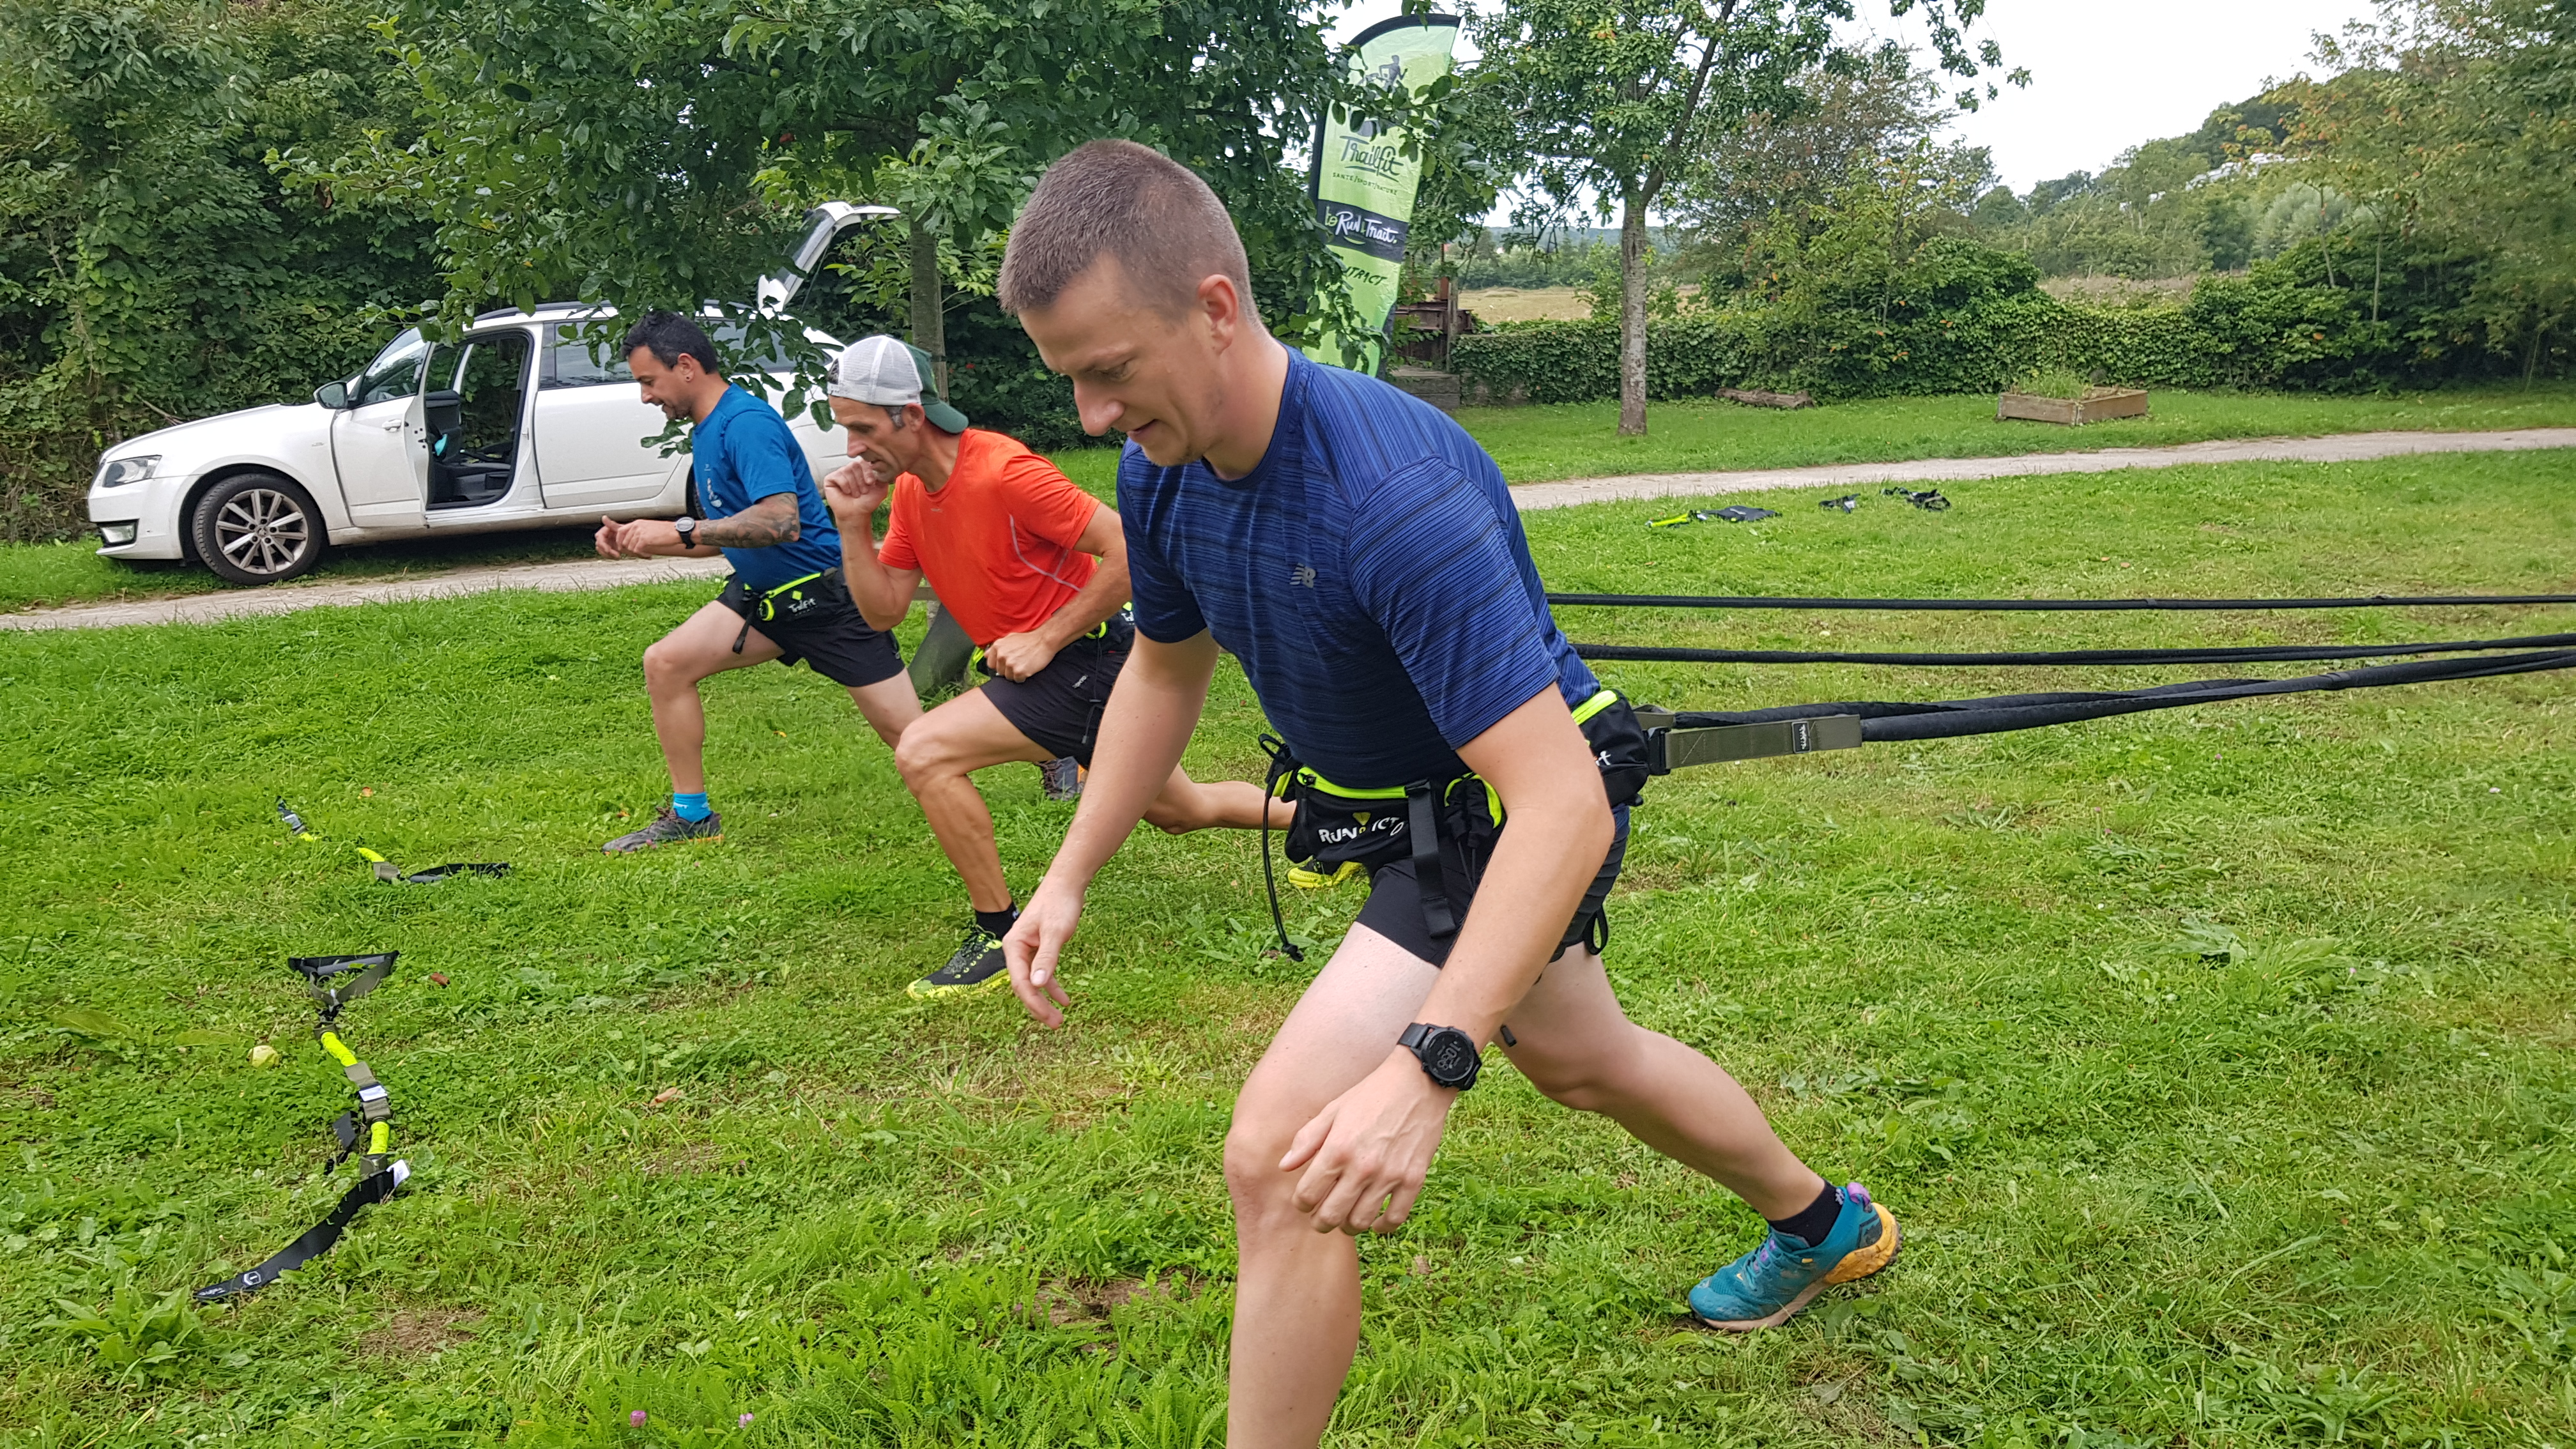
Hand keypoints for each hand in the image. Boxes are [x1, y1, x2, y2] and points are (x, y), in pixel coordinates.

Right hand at [594, 518, 627, 558]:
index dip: (603, 545)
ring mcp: (605, 543)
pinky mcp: (607, 548)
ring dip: (608, 555)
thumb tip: (604, 517)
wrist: (631, 539)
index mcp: (604, 531)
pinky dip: (610, 556)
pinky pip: (605, 554)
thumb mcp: (620, 528)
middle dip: (606, 551)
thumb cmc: (626, 532)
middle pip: (599, 546)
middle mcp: (603, 537)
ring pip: (601, 550)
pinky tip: (617, 556)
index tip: (609, 550)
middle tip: (615, 555)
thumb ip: (611, 524)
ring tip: (617, 556)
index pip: (599, 538)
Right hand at [822, 458, 887, 523]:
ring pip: (847, 470)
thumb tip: (882, 465)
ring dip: (853, 485)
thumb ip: (884, 476)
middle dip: (860, 480)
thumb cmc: (866, 502)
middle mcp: (850, 469)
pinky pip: (838, 476)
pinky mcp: (830, 479)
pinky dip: (844, 486)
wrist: (856, 514)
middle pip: (855, 465)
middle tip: (862, 492)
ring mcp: (840, 473)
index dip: (868, 472)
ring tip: (855, 494)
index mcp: (862, 469)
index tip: (871, 483)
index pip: (864, 461)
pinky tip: (846, 492)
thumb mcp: (881, 489)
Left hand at [981, 630, 1058, 681]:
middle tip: (1019, 662)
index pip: (991, 664)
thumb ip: (996, 647)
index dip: (999, 665)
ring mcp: (1010, 664)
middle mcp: (1001, 655)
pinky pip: (1018, 680)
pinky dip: (1023, 677)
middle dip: (1008, 670)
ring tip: (1024, 664)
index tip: (1007, 663)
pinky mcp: (1019, 671)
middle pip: (1000, 672)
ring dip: (1016, 674)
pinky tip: (1028, 668)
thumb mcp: (1009, 638)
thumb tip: (985, 655)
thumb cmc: (1028, 640)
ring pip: (1008, 677)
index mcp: (997, 646)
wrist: (1044, 641)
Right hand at [1001, 878, 1083, 1027]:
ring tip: (1059, 1018)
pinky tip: (1064, 999)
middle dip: (1038, 1006)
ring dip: (1045, 1000)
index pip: (1020, 982)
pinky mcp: (1039, 949)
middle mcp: (1017, 950)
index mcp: (1014, 945)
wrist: (1067, 884)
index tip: (1049, 1017)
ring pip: (1034, 982)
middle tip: (1056, 1024)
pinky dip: (1053, 986)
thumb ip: (1046, 958)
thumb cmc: (1059, 904)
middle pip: (1024, 985)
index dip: (1033, 1002)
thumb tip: (1037, 985)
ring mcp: (1027, 950)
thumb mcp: (1055, 932)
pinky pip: (1043, 973)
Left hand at [1279, 1050, 1456, 1234]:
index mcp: (1337, 1149)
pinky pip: (1395, 1218)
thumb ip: (1306, 1140)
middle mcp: (1362, 1167)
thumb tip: (1285, 1166)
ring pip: (1361, 1221)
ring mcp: (1390, 1176)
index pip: (1307, 1195)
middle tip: (1320, 1219)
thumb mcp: (1332, 1110)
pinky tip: (1375, 1221)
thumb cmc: (1371, 1095)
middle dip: (1320, 1222)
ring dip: (1349, 1226)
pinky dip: (1382, 1226)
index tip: (1304, 1201)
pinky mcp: (1414, 1179)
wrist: (1417, 1083)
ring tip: (1346, 1219)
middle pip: (1331, 1216)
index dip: (1301, 1204)